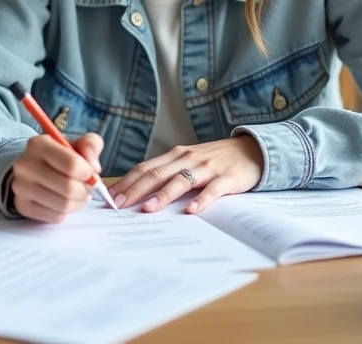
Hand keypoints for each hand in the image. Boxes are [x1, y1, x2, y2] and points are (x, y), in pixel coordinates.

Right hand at [10, 133, 104, 223]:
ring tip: (79, 196)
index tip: (91, 174)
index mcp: (38, 144)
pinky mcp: (22, 206)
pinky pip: (55, 217)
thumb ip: (91, 145)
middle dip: (85, 191)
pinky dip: (66, 212)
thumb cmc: (59, 156)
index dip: (88, 173)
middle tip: (88, 189)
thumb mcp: (76, 143)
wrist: (32, 169)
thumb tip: (94, 167)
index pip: (71, 165)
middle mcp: (25, 165)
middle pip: (68, 188)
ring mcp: (21, 187)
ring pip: (63, 205)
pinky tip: (65, 202)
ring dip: (78, 203)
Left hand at [109, 135, 264, 213]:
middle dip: (136, 189)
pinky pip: (212, 190)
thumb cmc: (214, 161)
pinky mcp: (227, 178)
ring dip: (163, 195)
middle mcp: (187, 158)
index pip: (145, 168)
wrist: (251, 151)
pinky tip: (192, 210)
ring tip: (148, 209)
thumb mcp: (187, 162)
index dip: (126, 181)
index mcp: (174, 155)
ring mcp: (207, 167)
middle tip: (119, 205)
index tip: (109, 196)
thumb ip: (167, 174)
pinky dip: (201, 200)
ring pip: (180, 180)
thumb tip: (139, 193)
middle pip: (157, 174)